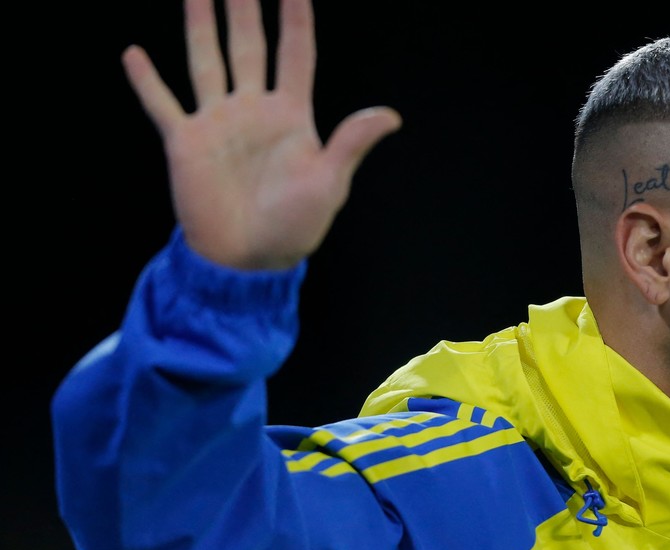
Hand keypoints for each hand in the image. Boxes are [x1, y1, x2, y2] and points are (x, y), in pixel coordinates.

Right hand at [122, 0, 401, 268]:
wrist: (248, 260)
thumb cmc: (294, 226)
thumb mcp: (329, 183)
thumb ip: (351, 143)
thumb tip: (391, 115)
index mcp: (291, 115)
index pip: (296, 53)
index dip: (297, 19)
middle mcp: (253, 110)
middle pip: (249, 45)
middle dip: (244, 8)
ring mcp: (217, 123)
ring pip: (207, 61)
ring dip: (200, 26)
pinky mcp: (186, 144)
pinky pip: (163, 105)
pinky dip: (148, 81)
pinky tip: (134, 53)